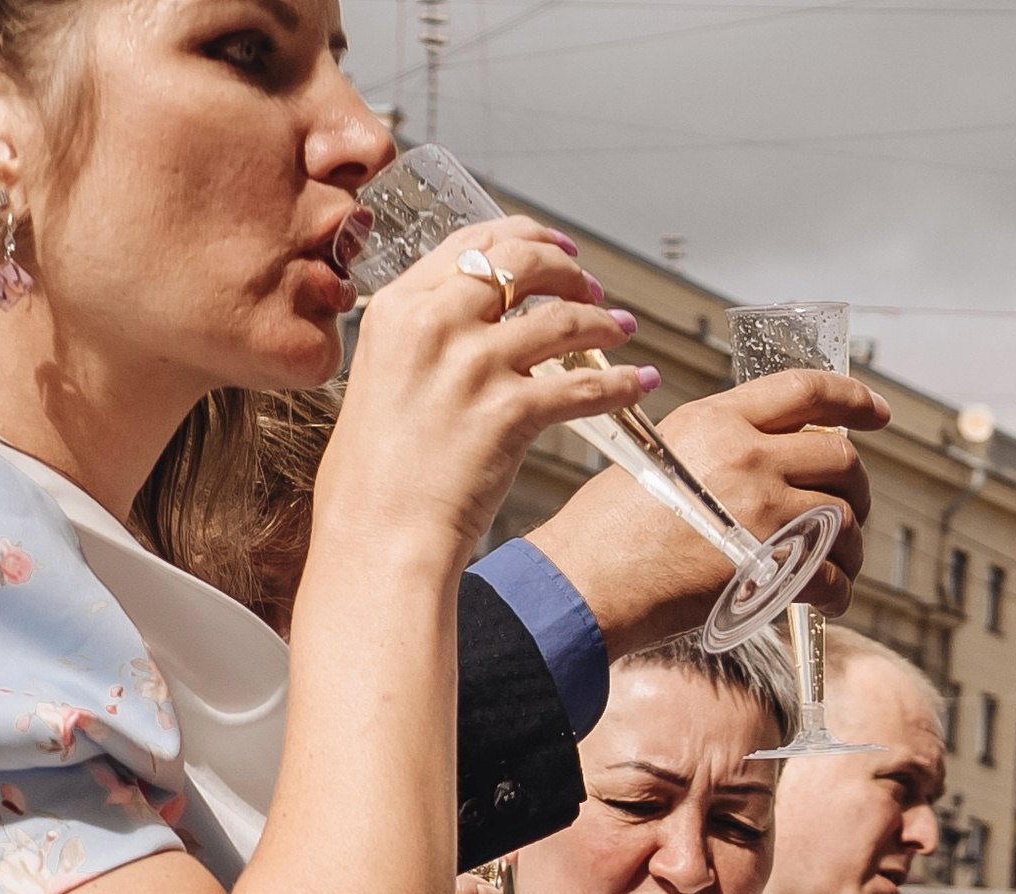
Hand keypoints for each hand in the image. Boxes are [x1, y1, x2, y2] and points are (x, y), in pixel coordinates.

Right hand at [321, 221, 653, 565]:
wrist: (380, 535)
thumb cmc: (376, 477)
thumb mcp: (382, 378)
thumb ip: (422, 341)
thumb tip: (469, 325)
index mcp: (398, 308)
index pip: (471, 242)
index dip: (523, 236)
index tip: (553, 248)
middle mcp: (435, 325)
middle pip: (520, 264)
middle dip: (567, 268)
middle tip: (590, 285)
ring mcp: (474, 367)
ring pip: (561, 320)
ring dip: (602, 322)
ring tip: (621, 329)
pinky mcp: (509, 413)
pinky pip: (582, 386)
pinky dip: (620, 383)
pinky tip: (639, 383)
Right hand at [528, 370, 888, 656]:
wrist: (588, 581)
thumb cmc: (610, 529)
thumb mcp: (660, 455)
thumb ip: (719, 449)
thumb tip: (768, 462)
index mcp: (719, 418)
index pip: (806, 390)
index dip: (854, 398)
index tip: (879, 413)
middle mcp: (747, 454)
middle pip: (840, 457)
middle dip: (857, 486)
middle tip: (851, 510)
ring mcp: (762, 509)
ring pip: (846, 518)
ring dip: (852, 547)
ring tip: (837, 566)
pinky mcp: (769, 565)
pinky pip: (833, 576)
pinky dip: (840, 592)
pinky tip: (828, 600)